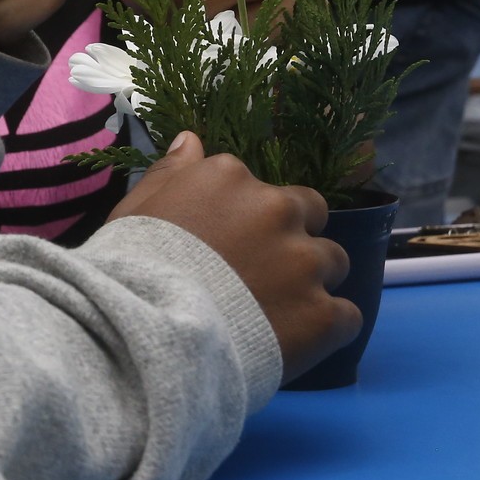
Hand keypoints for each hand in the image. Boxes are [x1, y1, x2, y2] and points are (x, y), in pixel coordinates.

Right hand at [110, 132, 359, 382]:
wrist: (150, 330)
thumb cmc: (132, 267)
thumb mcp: (136, 209)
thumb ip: (170, 173)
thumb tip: (191, 139)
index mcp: (231, 178)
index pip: (259, 187)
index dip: (248, 218)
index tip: (228, 243)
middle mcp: (277, 209)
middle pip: (311, 214)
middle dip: (294, 237)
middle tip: (263, 273)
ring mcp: (305, 262)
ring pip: (334, 262)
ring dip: (313, 280)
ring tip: (277, 311)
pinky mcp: (323, 314)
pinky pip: (347, 315)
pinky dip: (327, 326)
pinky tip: (295, 340)